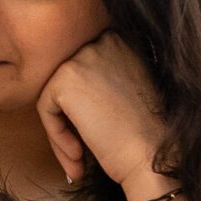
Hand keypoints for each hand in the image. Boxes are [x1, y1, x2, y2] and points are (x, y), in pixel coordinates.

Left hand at [36, 30, 171, 196]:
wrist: (154, 157)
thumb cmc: (148, 135)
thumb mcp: (129, 91)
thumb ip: (102, 79)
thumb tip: (72, 89)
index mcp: (122, 40)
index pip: (85, 71)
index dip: (85, 107)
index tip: (95, 133)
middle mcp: (103, 41)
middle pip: (68, 83)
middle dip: (70, 120)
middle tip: (80, 152)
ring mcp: (84, 57)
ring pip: (55, 97)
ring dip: (62, 132)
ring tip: (79, 160)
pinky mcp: (65, 79)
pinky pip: (46, 108)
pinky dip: (56, 135)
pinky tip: (78, 155)